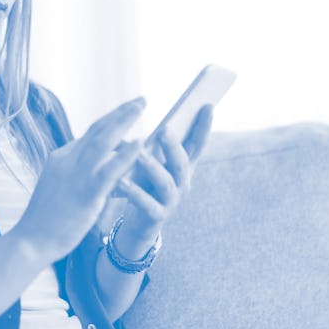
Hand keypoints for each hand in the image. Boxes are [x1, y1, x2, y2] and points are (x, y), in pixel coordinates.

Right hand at [13, 97, 145, 263]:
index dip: (110, 121)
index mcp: (60, 158)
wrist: (30, 240)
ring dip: (124, 121)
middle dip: (120, 113)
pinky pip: (109, 170)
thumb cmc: (45, 219)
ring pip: (103, 141)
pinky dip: (126, 154)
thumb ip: (78, 174)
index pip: (90, 135)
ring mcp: (76, 175)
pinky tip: (141, 142)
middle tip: (140, 100)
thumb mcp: (59, 187)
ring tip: (141, 106)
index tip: (126, 111)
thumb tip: (101, 169)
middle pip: (98, 130)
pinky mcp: (85, 193)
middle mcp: (67, 160)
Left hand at [117, 105, 212, 245]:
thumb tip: (138, 110)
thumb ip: (152, 143)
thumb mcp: (152, 162)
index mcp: (182, 167)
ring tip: (139, 153)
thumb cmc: (145, 185)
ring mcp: (171, 201)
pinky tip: (121, 181)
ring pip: (166, 182)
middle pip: (182, 162)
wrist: (139, 224)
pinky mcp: (156, 216)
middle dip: (173, 145)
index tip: (207, 105)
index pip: (196, 143)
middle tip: (164, 129)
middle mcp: (182, 183)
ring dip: (152, 166)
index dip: (204, 126)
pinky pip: (147, 204)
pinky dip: (135, 192)